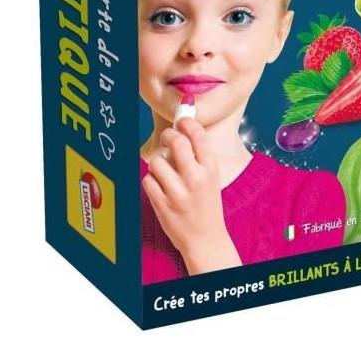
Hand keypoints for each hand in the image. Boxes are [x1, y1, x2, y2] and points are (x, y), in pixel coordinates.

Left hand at [142, 119, 241, 273]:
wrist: (205, 239)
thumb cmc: (207, 204)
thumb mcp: (212, 177)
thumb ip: (200, 155)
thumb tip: (182, 125)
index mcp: (211, 169)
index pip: (198, 135)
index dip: (187, 123)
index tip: (181, 121)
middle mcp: (195, 179)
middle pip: (175, 141)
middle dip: (168, 135)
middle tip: (167, 138)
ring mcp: (178, 193)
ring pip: (157, 160)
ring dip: (158, 162)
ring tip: (165, 170)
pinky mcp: (162, 205)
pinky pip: (148, 179)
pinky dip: (151, 180)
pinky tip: (160, 186)